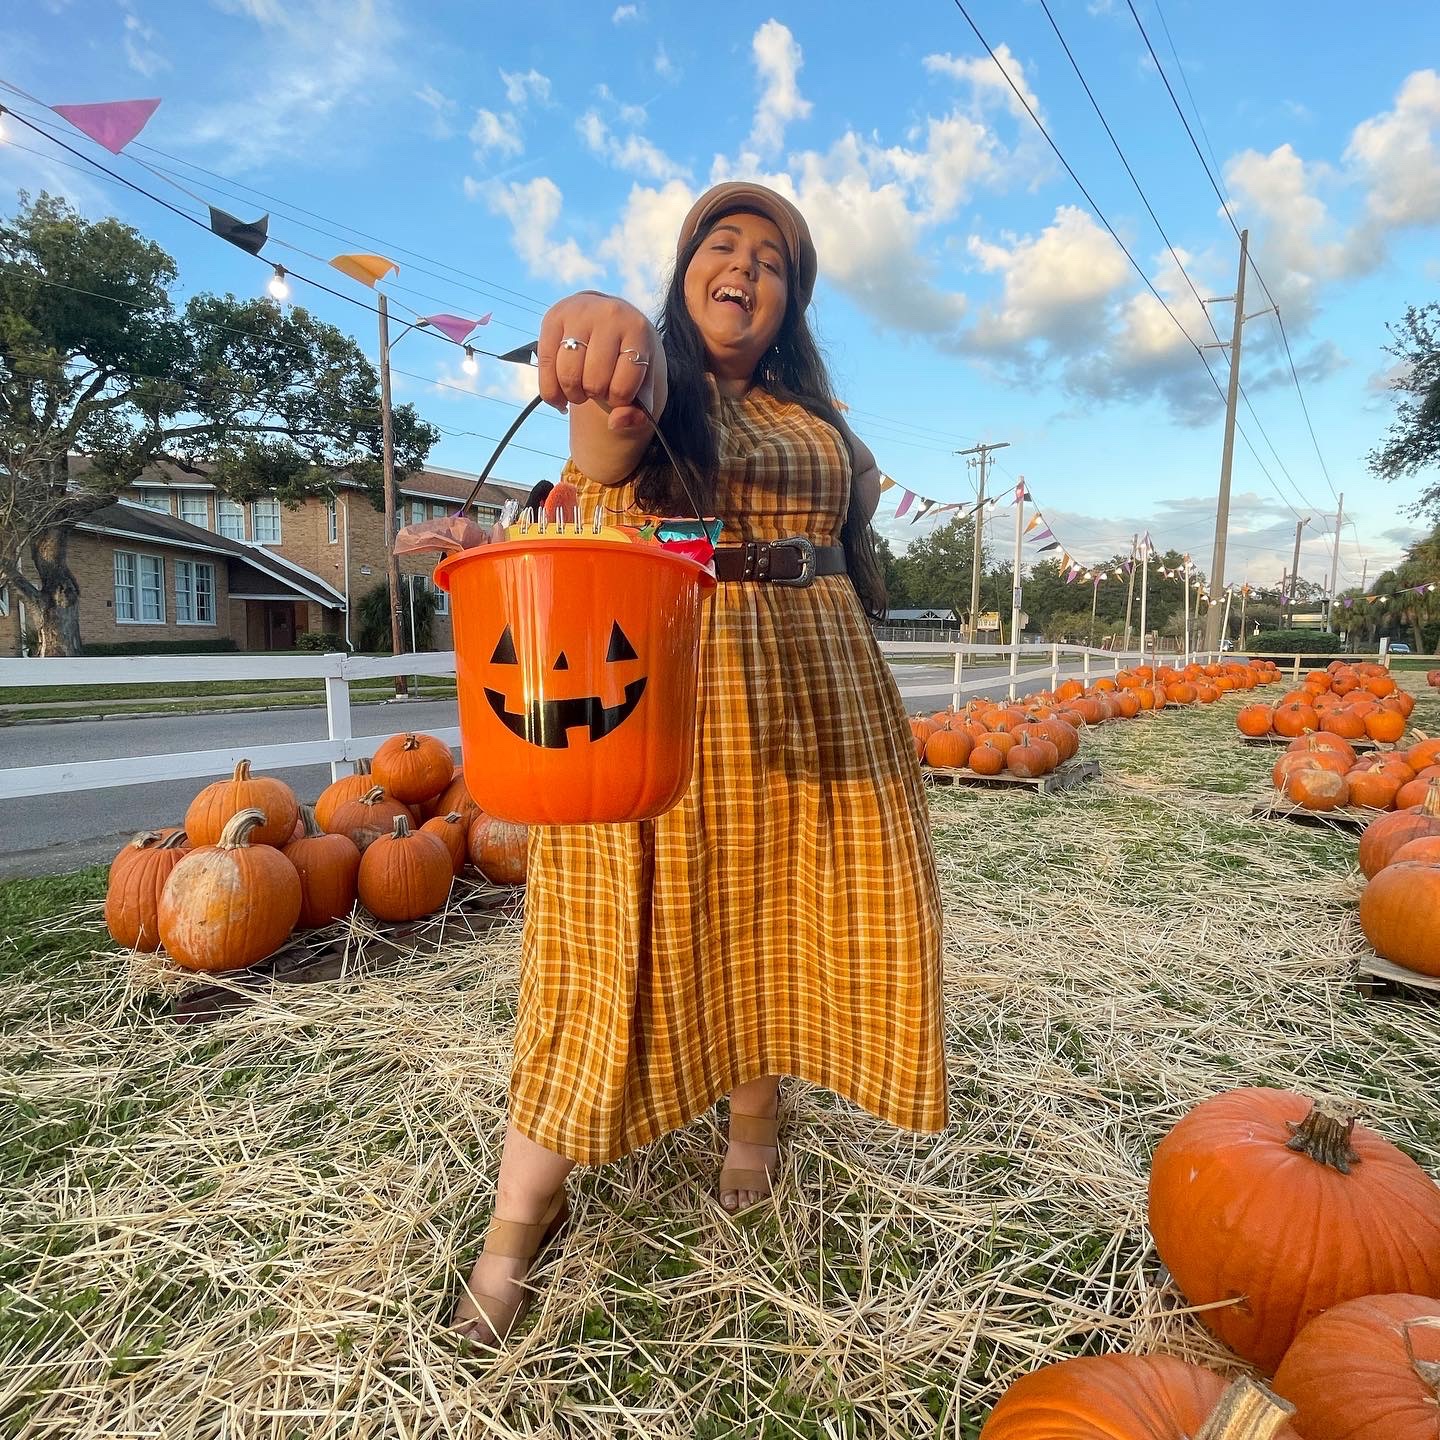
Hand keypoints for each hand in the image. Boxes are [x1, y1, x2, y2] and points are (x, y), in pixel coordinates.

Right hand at [537, 292, 659, 433]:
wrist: (611, 321)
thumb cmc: (628, 359)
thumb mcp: (643, 383)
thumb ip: (639, 412)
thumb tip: (614, 423)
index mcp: (637, 329)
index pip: (622, 385)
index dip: (618, 400)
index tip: (619, 391)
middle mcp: (608, 314)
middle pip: (594, 381)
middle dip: (595, 395)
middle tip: (599, 388)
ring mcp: (578, 313)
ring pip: (568, 374)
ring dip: (573, 394)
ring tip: (581, 390)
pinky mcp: (553, 317)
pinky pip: (545, 366)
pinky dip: (551, 392)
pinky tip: (561, 397)